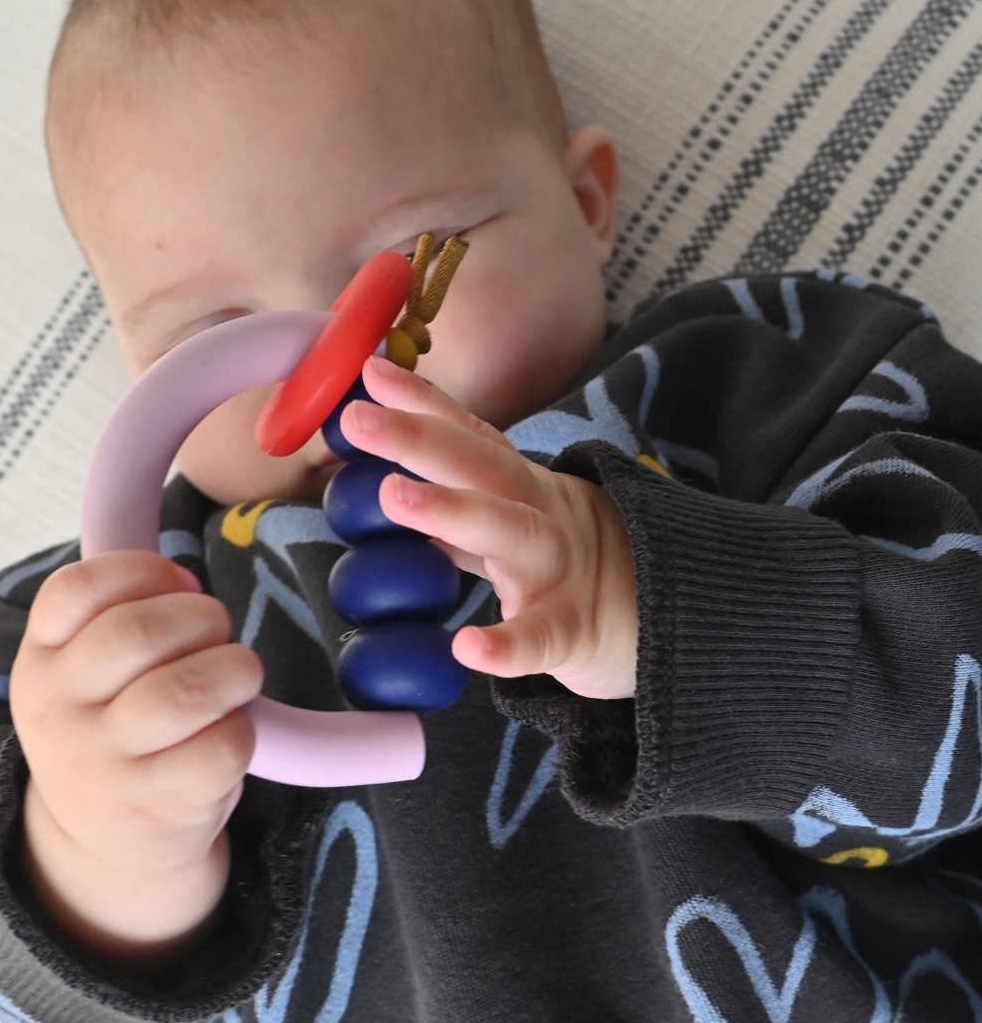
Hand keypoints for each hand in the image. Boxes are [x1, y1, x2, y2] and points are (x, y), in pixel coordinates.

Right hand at [11, 551, 261, 965]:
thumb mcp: (88, 673)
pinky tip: (230, 732)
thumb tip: (184, 580)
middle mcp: (60, 713)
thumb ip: (122, 614)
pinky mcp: (157, 807)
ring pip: (186, 690)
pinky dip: (243, 729)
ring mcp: (105, 766)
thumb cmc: (116, 732)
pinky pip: (222, 747)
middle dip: (203, 616)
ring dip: (235, 668)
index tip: (175, 581)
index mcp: (41, 663)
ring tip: (238, 675)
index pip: (75, 590)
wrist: (107, 844)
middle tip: (217, 632)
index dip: (140, 569)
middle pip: (138, 633)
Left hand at [343, 355, 636, 699]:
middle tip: (357, 419)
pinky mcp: (575, 631)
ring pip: (512, 532)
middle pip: (483, 466)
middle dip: (419, 437)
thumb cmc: (567, 566)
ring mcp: (561, 569)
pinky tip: (468, 648)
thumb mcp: (515, 518)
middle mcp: (542, 514)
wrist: (665, 621)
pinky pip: (542, 637)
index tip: (369, 373)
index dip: (422, 402)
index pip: (470, 434)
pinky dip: (508, 643)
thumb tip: (382, 476)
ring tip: (392, 496)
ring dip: (452, 509)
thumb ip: (459, 499)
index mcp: (522, 486)